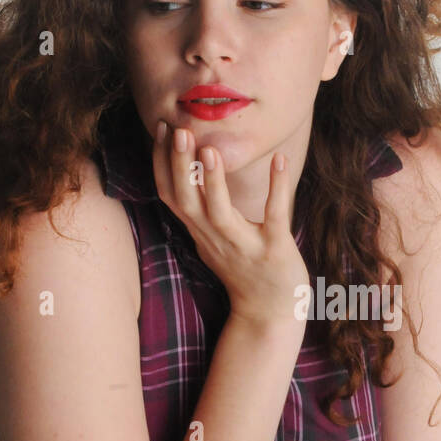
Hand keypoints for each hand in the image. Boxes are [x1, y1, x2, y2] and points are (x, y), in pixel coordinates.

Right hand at [152, 122, 309, 326]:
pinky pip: (274, 217)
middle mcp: (215, 238)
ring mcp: (244, 246)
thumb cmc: (243, 269)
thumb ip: (200, 210)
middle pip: (187, 200)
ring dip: (213, 182)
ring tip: (210, 149)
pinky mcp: (275, 251)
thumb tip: (188, 170)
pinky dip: (276, 188)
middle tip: (178, 129)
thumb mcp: (212, 239)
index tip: (161, 127)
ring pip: (220, 213)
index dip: (162, 162)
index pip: (170, 194)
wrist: (269, 313)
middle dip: (179, 165)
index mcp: (200, 232)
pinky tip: (279, 160)